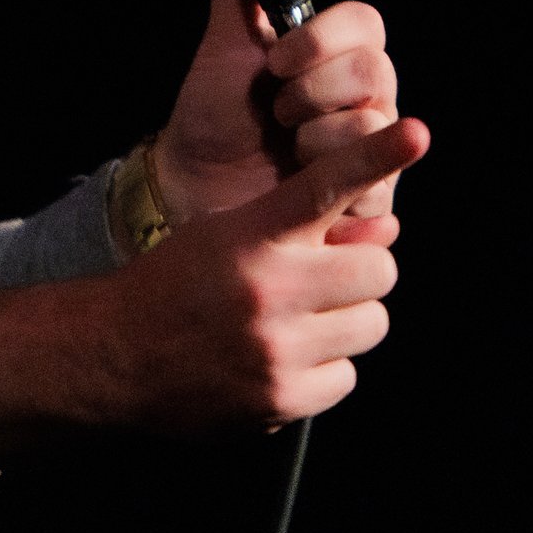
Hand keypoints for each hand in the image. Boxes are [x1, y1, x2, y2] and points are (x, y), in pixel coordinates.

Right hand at [0, 118, 431, 464]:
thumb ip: (304, 228)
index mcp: (252, 235)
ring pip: (372, 323)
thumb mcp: (227, 231)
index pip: (325, 186)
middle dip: (361, 271)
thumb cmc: (179, 282)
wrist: (115, 354)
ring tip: (304, 318)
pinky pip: (347, 376)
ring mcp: (278, 349)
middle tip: (327, 276)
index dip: (375, 156)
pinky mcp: (282, 399)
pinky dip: (326, 367)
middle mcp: (269, 289)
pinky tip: (287, 357)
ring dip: (348, 318)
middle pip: (379, 270)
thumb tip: (388, 228)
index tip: (416, 133)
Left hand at [152, 0, 404, 226]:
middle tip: (276, 111)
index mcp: (338, 51)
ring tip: (286, 150)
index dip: (322, 38)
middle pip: (373, 71)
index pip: (367, 22)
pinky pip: (374, 178)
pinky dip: (325, 175)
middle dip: (309, 92)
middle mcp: (366, 93)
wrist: (196, 183)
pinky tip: (301, 176)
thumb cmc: (215, 110)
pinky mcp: (372, 192)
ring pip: (370, 124)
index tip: (276, 59)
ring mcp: (373, 143)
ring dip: (312, 140)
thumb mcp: (225, 41)